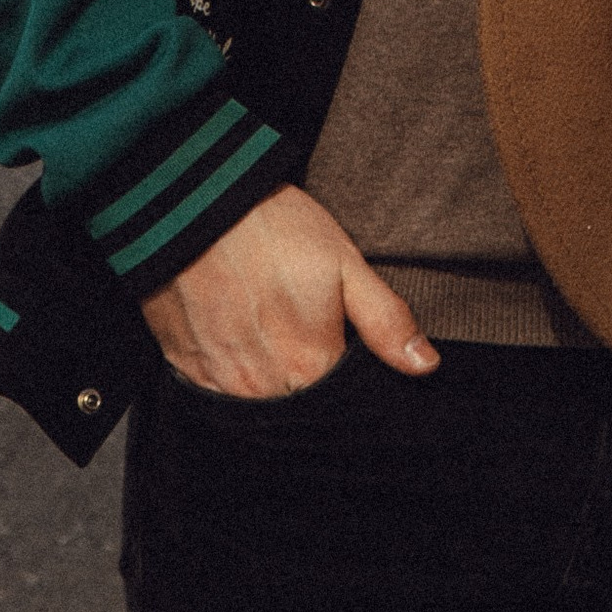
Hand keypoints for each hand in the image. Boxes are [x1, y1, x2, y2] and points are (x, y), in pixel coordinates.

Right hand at [139, 185, 437, 399]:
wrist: (192, 203)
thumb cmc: (271, 227)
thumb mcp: (343, 261)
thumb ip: (385, 320)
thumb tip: (426, 366)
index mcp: (310, 365)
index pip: (341, 404)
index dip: (346, 380)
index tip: (341, 350)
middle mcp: (264, 387)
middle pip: (298, 409)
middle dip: (308, 387)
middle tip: (304, 337)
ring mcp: (221, 382)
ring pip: (258, 407)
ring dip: (272, 386)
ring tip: (271, 337)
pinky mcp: (185, 369)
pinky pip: (217, 396)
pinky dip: (231, 379)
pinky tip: (238, 343)